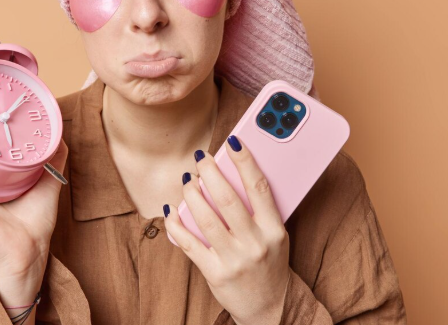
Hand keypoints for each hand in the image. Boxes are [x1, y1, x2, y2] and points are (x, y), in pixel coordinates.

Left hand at [163, 136, 290, 324]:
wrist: (269, 307)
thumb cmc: (269, 262)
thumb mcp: (275, 235)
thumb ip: (260, 209)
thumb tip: (233, 173)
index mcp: (274, 230)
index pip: (259, 187)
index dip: (245, 161)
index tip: (233, 141)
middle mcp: (255, 244)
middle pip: (227, 199)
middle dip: (210, 173)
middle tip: (201, 159)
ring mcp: (234, 259)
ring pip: (205, 217)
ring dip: (191, 194)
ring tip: (188, 181)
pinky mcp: (215, 273)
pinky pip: (188, 242)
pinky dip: (176, 224)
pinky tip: (172, 210)